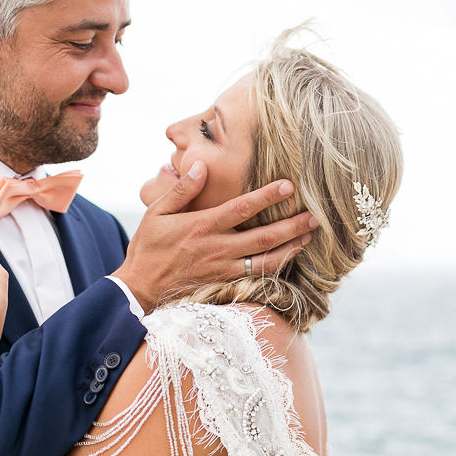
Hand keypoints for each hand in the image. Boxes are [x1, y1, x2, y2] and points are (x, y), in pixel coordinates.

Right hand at [113, 161, 317, 312]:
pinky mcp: (226, 284)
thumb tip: (201, 165)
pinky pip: (258, 277)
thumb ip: (181, 190)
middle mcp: (218, 249)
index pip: (241, 209)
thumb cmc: (149, 248)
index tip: (289, 185)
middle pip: (264, 236)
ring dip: (291, 247)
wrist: (140, 290)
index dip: (267, 197)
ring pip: (267, 260)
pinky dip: (278, 267)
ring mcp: (224, 269)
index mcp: (202, 227)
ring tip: (310, 235)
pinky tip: (291, 257)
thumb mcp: (156, 213)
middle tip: (316, 215)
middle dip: (292, 225)